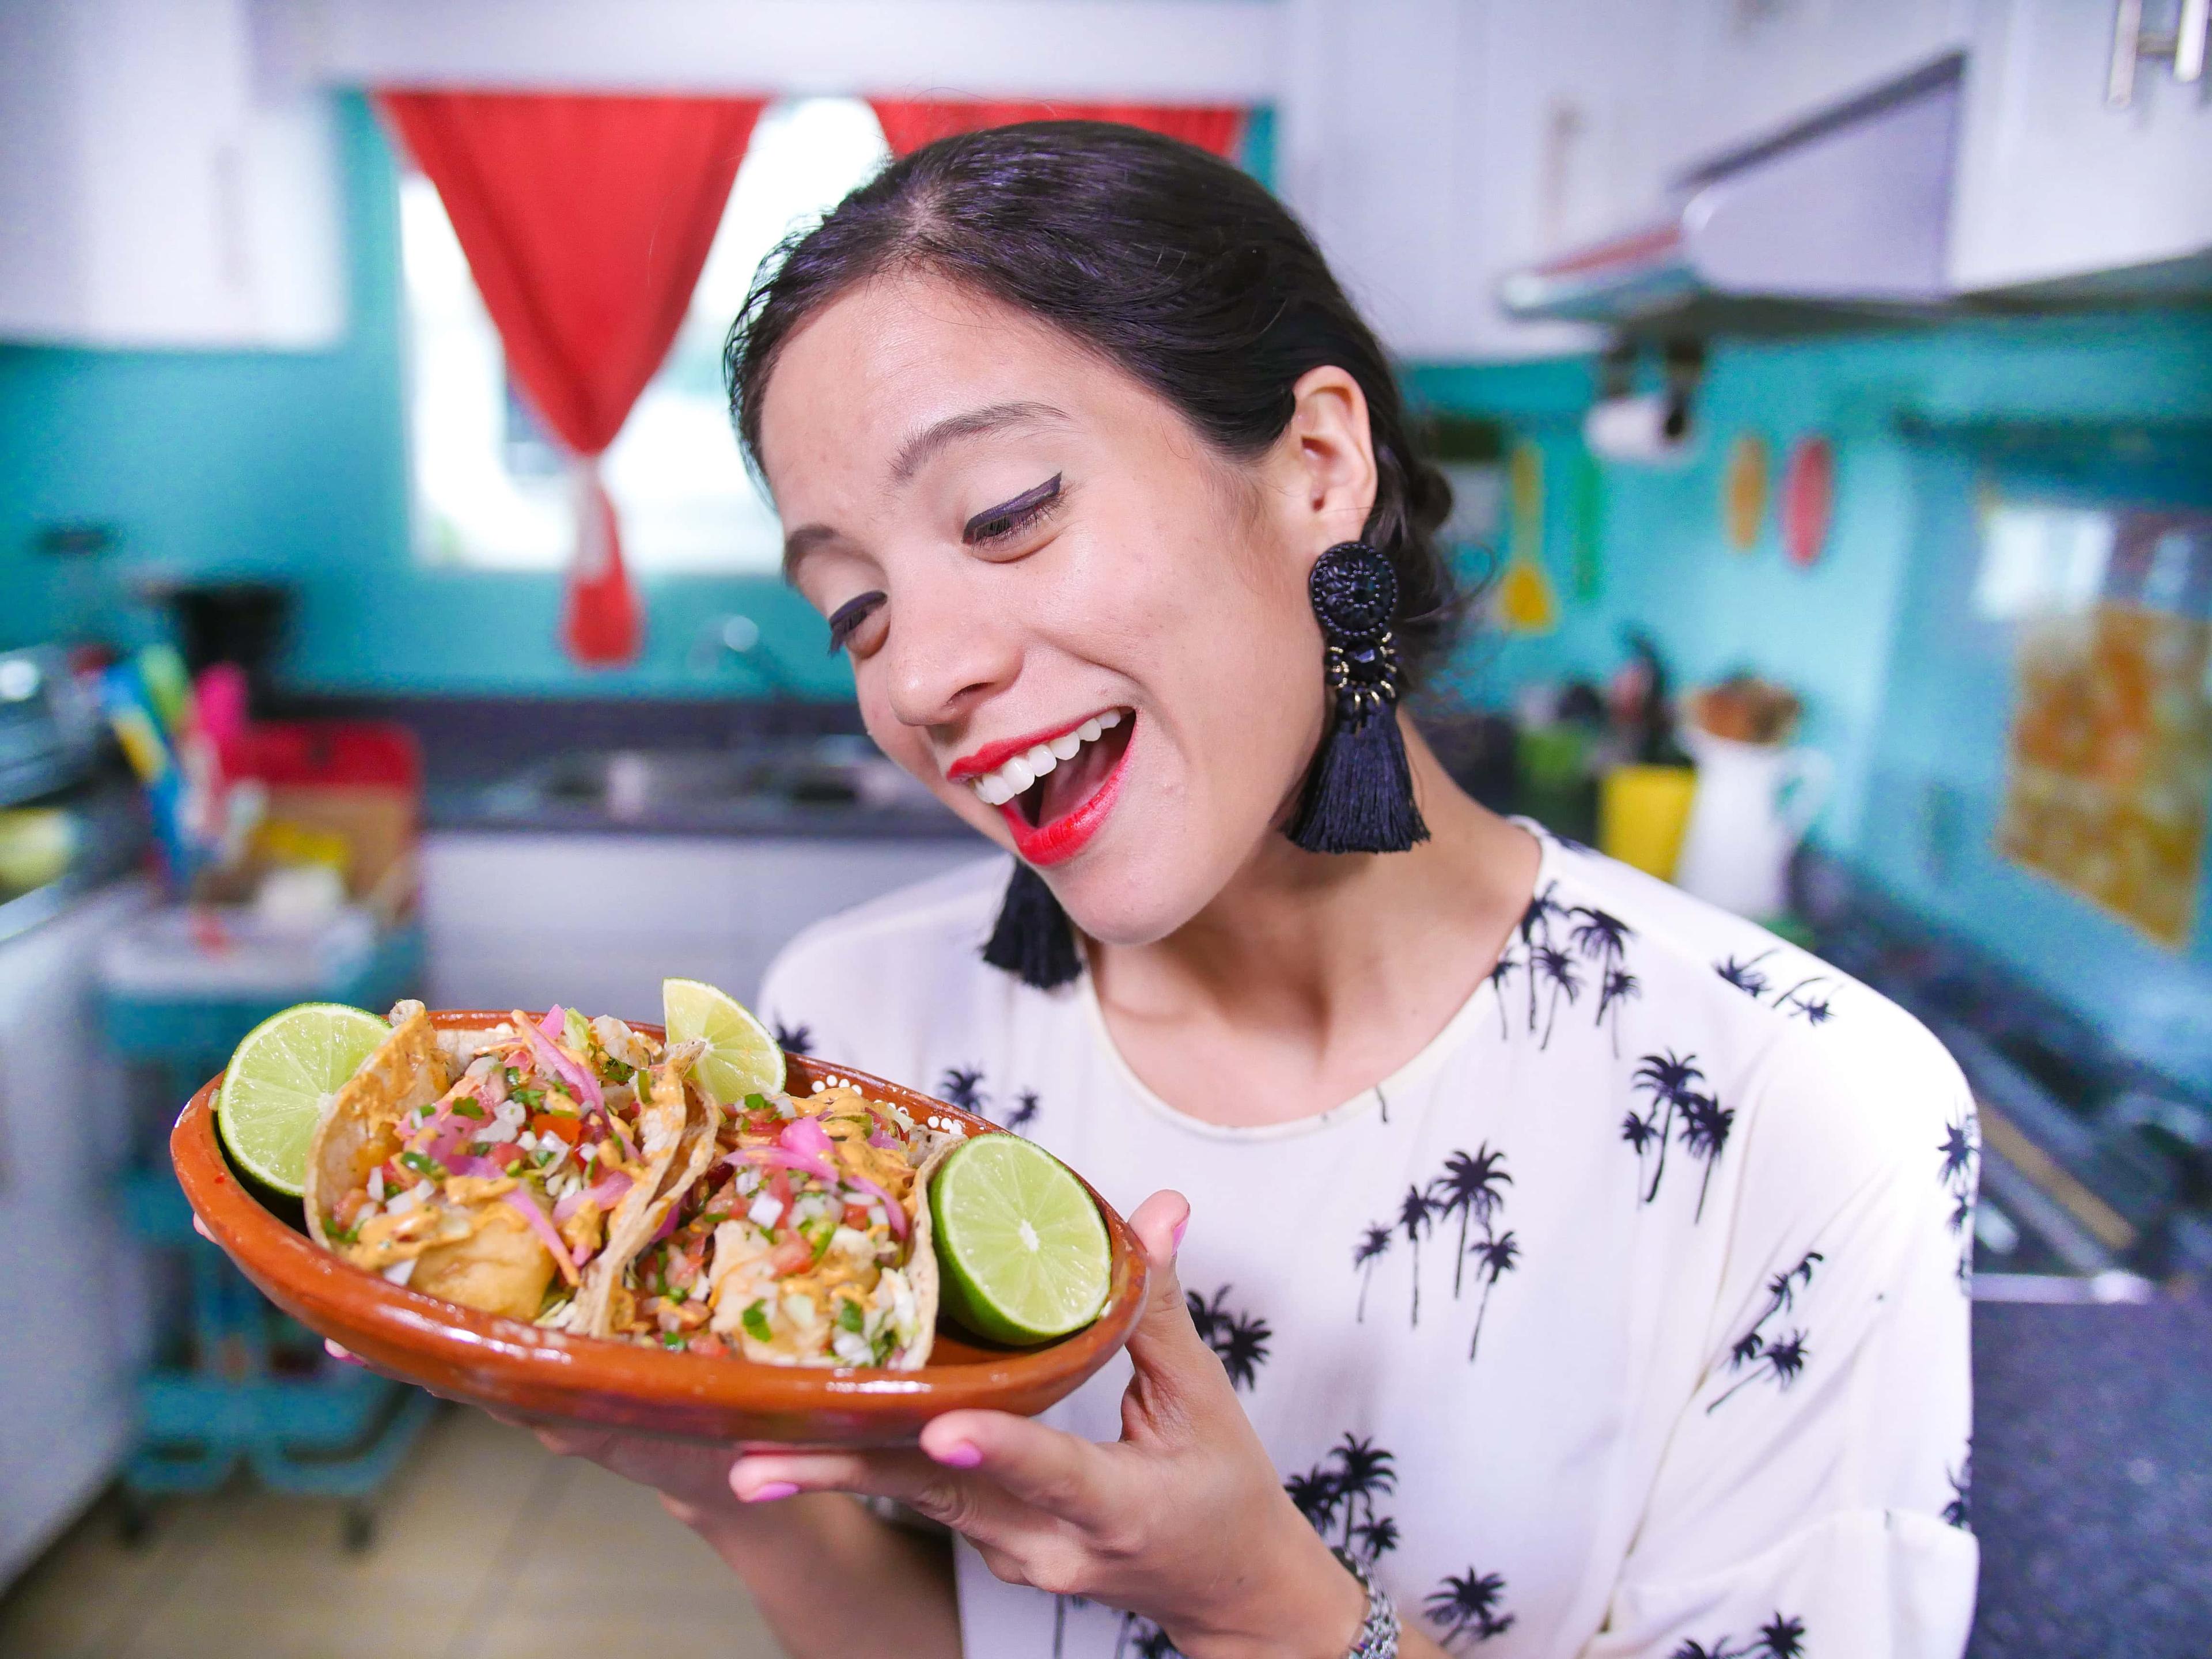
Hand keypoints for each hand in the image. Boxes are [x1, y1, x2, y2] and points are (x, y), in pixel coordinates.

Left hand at [725, 1191, 1367, 1658]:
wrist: (1227, 1594)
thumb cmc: (1222, 1493)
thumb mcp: (1204, 1401)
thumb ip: (1160, 1309)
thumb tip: (1162, 1208)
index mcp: (1119, 1506)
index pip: (1054, 1474)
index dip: (999, 1449)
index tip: (942, 1430)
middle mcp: (1049, 1541)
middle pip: (938, 1497)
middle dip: (844, 1477)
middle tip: (753, 1464)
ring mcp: (1011, 1551)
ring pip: (915, 1499)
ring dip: (833, 1473)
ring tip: (747, 1454)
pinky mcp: (988, 1542)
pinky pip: (922, 1496)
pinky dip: (868, 1461)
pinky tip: (801, 1435)